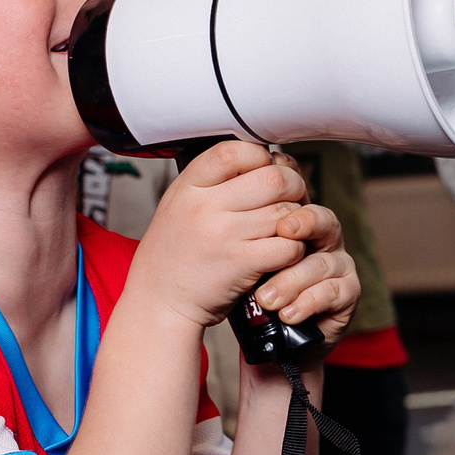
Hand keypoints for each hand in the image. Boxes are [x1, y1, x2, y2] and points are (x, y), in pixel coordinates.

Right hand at [135, 142, 355, 334]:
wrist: (158, 303)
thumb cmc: (172, 256)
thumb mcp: (177, 206)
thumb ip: (211, 183)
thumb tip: (262, 160)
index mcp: (188, 187)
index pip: (234, 151)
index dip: (260, 155)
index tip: (266, 168)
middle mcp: (205, 207)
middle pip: (272, 178)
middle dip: (292, 186)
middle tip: (291, 198)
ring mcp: (224, 235)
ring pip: (285, 212)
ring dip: (296, 221)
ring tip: (286, 229)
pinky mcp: (241, 264)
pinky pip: (287, 246)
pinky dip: (294, 250)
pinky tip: (282, 254)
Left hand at [249, 208, 359, 354]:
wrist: (275, 342)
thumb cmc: (257, 297)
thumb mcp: (245, 267)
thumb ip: (244, 246)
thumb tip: (226, 225)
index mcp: (300, 227)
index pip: (298, 204)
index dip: (286, 203)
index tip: (270, 213)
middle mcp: (325, 241)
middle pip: (323, 221)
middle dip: (305, 223)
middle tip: (283, 232)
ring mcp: (340, 266)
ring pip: (321, 263)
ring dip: (291, 281)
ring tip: (267, 299)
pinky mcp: (348, 293)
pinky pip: (331, 292)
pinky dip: (308, 303)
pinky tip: (288, 314)